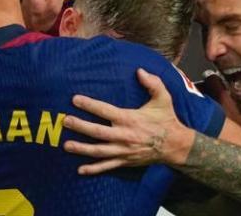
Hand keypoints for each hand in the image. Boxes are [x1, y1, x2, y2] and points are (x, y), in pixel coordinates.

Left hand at [63, 69, 191, 173]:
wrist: (175, 145)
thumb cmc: (166, 119)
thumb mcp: (163, 98)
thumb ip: (152, 83)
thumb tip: (139, 71)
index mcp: (130, 118)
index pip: (105, 110)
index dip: (89, 104)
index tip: (75, 99)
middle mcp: (124, 135)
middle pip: (97, 132)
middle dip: (80, 126)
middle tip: (65, 121)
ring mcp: (123, 150)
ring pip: (98, 151)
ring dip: (81, 148)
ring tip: (67, 145)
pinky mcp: (125, 161)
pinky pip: (107, 166)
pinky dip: (93, 169)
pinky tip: (80, 169)